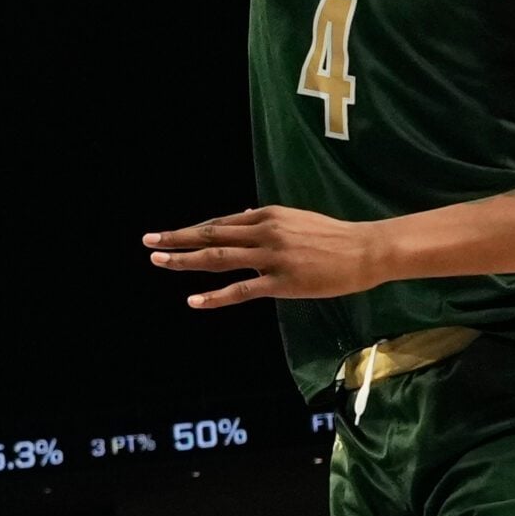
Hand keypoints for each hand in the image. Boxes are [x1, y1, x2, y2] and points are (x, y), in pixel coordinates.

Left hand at [145, 207, 383, 307]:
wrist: (365, 249)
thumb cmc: (332, 236)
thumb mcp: (295, 219)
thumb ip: (266, 221)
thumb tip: (241, 216)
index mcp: (266, 215)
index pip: (220, 222)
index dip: (193, 230)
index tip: (170, 235)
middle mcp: (264, 231)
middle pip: (211, 234)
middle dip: (177, 238)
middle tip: (149, 241)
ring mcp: (272, 257)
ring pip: (218, 257)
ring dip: (185, 260)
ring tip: (159, 262)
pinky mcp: (282, 282)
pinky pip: (241, 290)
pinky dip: (214, 296)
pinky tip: (193, 300)